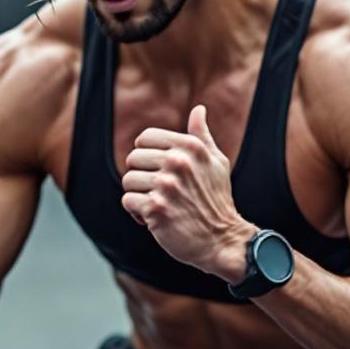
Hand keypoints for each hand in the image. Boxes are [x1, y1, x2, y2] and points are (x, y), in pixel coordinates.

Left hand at [121, 104, 254, 280]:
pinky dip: (137, 212)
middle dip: (142, 176)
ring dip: (138, 195)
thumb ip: (202, 135)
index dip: (146, 153)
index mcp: (190, 147)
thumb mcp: (216, 162)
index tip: (158, 169)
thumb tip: (199, 109)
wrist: (222, 239)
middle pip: (133, 158)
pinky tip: (153, 217)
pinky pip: (128, 201)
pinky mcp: (156, 209)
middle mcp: (178, 162)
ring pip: (128, 180)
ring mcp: (166, 186)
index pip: (145, 137)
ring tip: (157, 203)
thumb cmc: (217, 200)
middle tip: (158, 190)